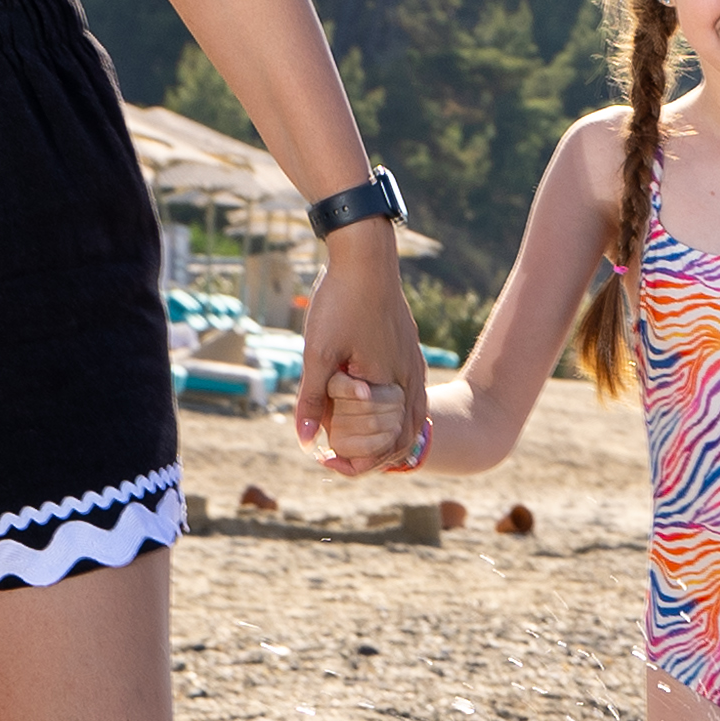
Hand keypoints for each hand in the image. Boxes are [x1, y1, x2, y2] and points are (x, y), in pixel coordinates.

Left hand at [296, 244, 423, 472]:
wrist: (365, 257)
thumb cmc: (341, 303)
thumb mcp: (318, 354)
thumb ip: (312, 400)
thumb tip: (305, 442)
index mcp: (393, 385)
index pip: (385, 444)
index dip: (357, 462)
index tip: (327, 462)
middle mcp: (412, 378)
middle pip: (404, 436)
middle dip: (376, 455)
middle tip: (342, 461)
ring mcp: (415, 363)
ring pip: (412, 417)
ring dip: (387, 435)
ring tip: (357, 442)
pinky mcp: (409, 350)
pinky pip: (410, 396)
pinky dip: (394, 413)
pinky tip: (371, 409)